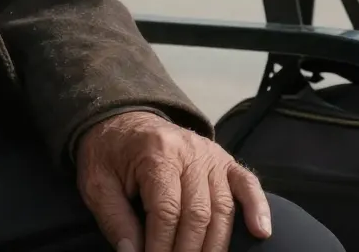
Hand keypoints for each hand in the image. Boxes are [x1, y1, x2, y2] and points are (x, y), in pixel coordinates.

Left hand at [76, 111, 270, 251]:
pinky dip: (257, 208)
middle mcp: (189, 151)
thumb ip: (115, 221)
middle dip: (187, 251)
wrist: (122, 120)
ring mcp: (210, 154)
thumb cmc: (109, 155)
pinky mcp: (223, 160)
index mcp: (156, 153)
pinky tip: (261, 233)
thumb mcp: (97, 185)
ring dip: (214, 245)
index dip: (160, 247)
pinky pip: (247, 184)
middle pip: (198, 213)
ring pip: (223, 208)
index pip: (166, 211)